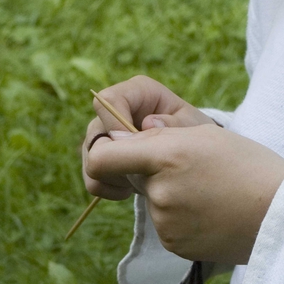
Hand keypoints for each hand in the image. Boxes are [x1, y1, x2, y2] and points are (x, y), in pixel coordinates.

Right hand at [82, 75, 212, 200]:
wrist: (192, 153)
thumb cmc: (194, 132)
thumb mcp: (194, 126)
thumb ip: (176, 124)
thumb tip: (148, 123)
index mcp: (138, 92)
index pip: (108, 101)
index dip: (116, 125)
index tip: (138, 149)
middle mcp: (115, 109)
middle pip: (95, 132)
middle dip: (115, 158)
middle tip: (141, 174)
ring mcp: (105, 133)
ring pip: (89, 156)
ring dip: (112, 176)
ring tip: (138, 185)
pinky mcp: (102, 156)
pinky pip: (91, 175)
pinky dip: (106, 187)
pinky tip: (128, 191)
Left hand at [85, 123, 283, 264]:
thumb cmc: (251, 166)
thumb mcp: (208, 134)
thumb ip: (162, 132)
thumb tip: (126, 135)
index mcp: (166, 156)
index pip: (100, 158)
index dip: (104, 149)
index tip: (121, 147)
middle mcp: (159, 192)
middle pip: (130, 175)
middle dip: (150, 167)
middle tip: (190, 166)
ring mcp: (165, 223)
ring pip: (151, 198)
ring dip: (170, 191)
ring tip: (211, 189)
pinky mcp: (174, 245)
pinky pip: (165, 221)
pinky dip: (181, 213)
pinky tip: (212, 209)